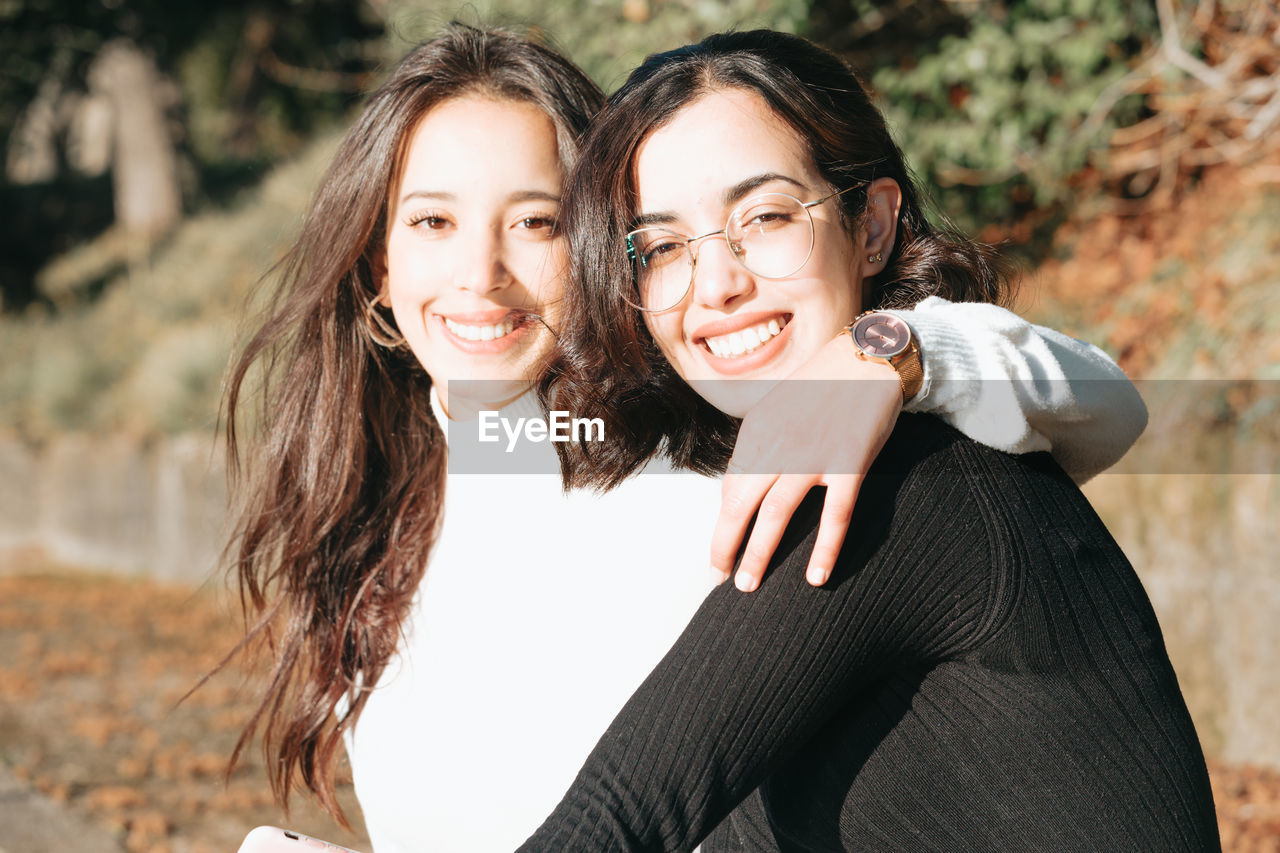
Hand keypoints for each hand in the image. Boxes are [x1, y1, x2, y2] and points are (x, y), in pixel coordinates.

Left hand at [710, 333, 902, 590]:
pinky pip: (835, 515)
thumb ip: (758, 449)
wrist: (866, 358)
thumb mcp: (775, 410)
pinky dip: (825, 548)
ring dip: (758, 553)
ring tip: (748, 585)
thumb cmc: (821, 387)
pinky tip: (816, 577)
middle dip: (726, 546)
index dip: (722, 525)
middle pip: (740, 505)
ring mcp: (813, 455)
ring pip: (777, 514)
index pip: (729, 489)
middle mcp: (777, 444)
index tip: (719, 552)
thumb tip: (740, 492)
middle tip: (721, 579)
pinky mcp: (850, 463)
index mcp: (756, 432)